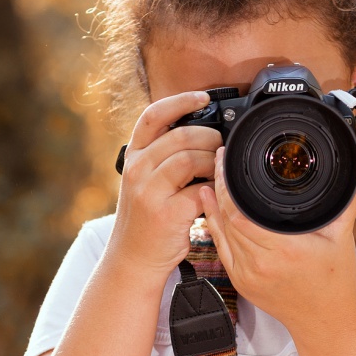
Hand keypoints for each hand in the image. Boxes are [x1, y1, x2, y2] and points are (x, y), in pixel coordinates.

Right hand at [107, 92, 222, 276]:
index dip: (180, 101)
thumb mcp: (145, 180)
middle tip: (221, 147)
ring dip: (213, 162)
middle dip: (209, 137)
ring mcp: (149, 191)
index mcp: (133, 156)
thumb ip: (163, 156)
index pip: (154, 115)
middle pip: (181, 135)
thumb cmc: (147, 217)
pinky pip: (200, 189)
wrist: (133, 258)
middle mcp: (137, 169)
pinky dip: (214, 188)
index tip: (203, 97)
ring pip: (191, 158)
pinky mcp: (166, 212)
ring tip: (218, 171)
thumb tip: (202, 132)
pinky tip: (216, 192)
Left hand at [199, 146, 355, 332]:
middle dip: (220, 187)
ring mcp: (247, 275)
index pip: (241, 212)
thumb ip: (347, 200)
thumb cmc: (335, 281)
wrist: (325, 321)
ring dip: (215, 204)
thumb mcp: (342, 237)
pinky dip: (214, 226)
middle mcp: (262, 264)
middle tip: (220, 162)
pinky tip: (209, 208)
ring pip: (221, 232)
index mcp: (285, 250)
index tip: (229, 162)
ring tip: (213, 178)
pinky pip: (221, 248)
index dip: (229, 185)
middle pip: (228, 218)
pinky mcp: (241, 282)